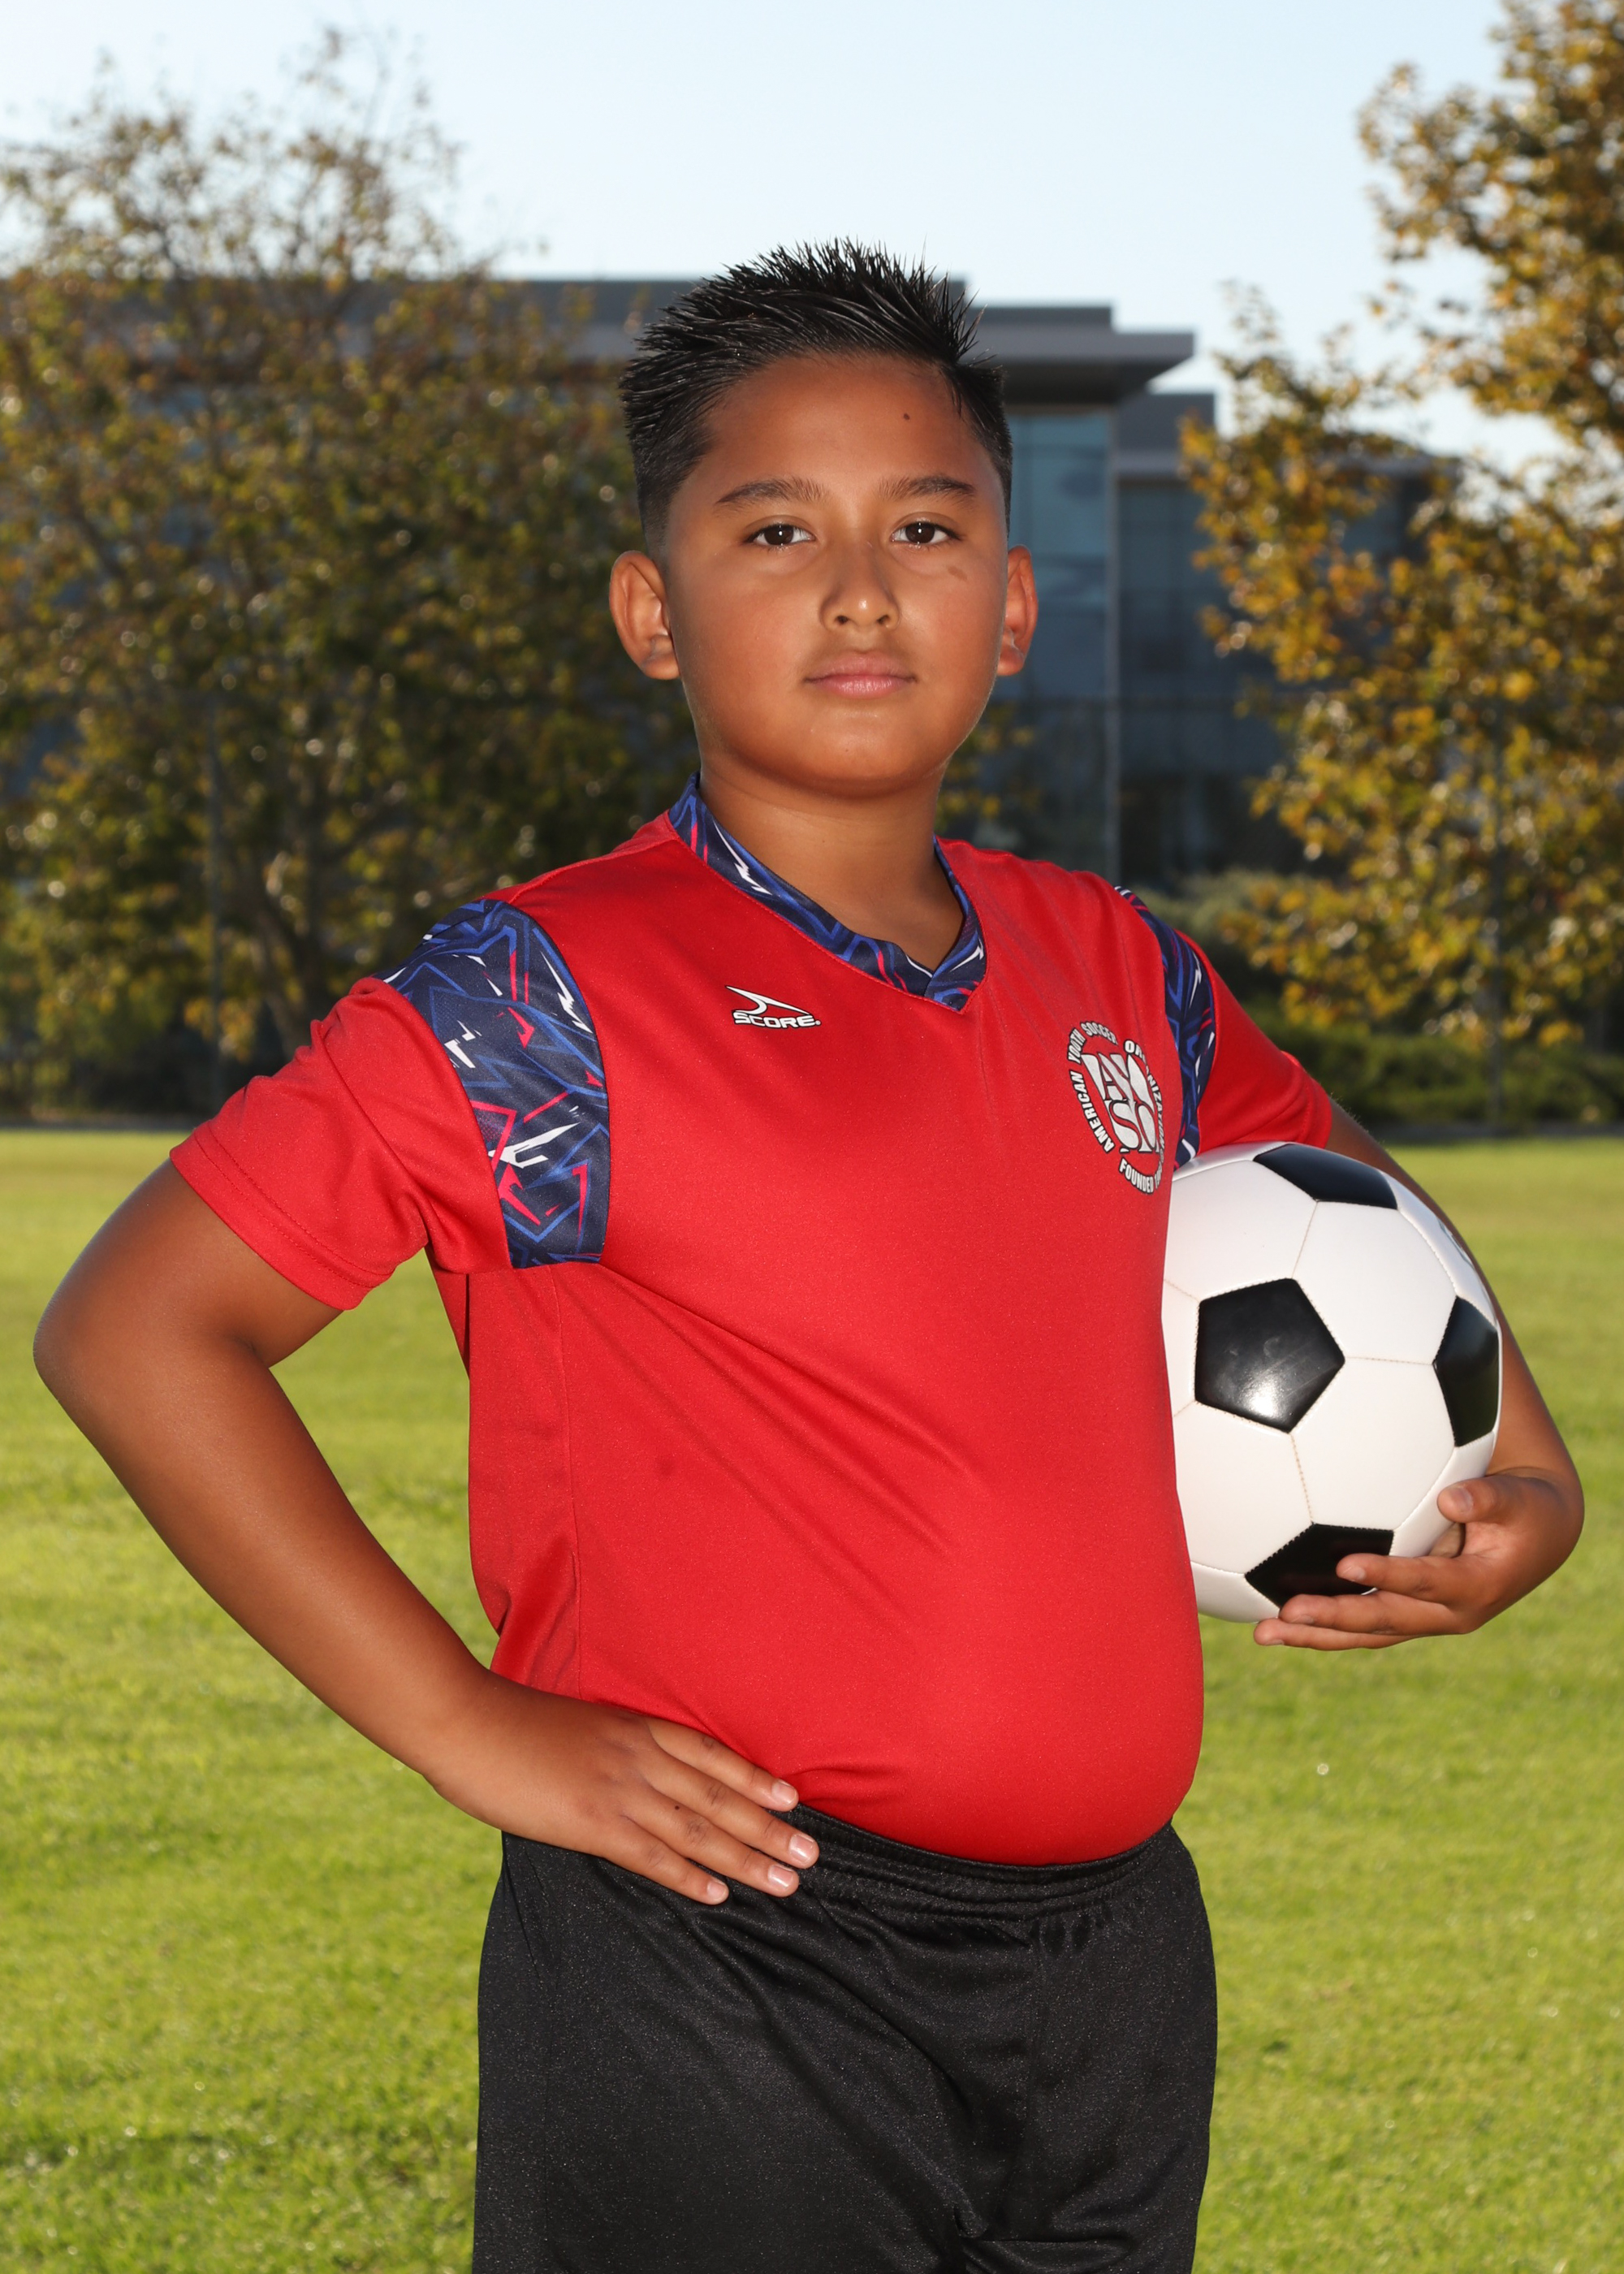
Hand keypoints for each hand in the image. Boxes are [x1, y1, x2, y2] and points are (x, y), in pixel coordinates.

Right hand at [425, 1672, 817, 1903]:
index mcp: (635, 1726)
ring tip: (786, 1880)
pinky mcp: (591, 1822)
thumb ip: (612, 1749)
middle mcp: (638, 1755)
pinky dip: (688, 1876)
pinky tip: (718, 1895)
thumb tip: (632, 1776)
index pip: (711, 1755)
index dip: (754, 1779)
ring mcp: (618, 1789)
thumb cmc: (514, 1724)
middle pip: (718, 1795)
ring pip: (698, 1828)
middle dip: (768, 1826)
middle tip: (811, 1852)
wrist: (468, 1721)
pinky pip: (651, 1854)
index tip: (793, 1799)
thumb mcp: (579, 1727)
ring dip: (746, 1857)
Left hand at [1253, 1467, 1582, 1650]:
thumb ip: (1487, 1497)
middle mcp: (1447, 1615)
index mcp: (1474, 1588)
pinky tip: (1277, 1621)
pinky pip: (1361, 1627)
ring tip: (1263, 1634)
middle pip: (1384, 1622)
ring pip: (1365, 1634)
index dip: (1389, 1575)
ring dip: (1315, 1635)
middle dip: (1335, 1619)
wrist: (1537, 1541)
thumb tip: (1451, 1496)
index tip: (1346, 1564)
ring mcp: (1425, 1620)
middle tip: (1287, 1612)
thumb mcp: (1517, 1499)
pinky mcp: (1408, 1616)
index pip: (1425, 1584)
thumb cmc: (1524, 1509)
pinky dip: (1322, 1627)